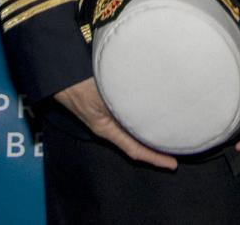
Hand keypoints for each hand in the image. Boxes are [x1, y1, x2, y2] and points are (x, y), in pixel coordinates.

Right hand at [53, 78, 177, 169]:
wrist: (61, 75)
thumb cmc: (78, 86)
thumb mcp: (103, 96)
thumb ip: (123, 101)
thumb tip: (143, 103)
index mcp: (106, 129)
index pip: (135, 150)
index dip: (154, 158)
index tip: (171, 164)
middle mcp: (108, 126)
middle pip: (136, 142)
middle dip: (155, 146)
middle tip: (177, 148)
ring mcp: (107, 117)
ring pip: (133, 129)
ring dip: (149, 131)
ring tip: (169, 131)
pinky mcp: (107, 105)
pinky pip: (127, 117)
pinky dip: (140, 118)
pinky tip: (150, 110)